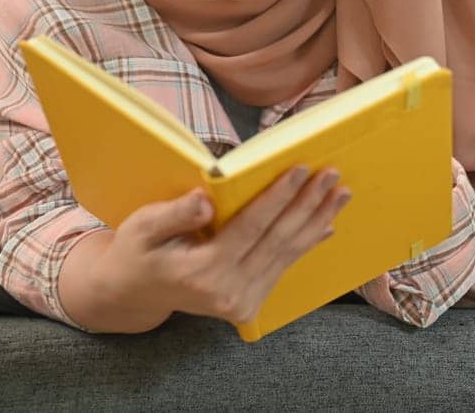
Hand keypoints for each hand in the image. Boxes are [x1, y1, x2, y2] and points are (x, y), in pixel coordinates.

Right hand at [68, 164, 351, 330]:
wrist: (134, 294)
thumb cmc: (138, 251)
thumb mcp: (143, 227)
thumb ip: (174, 214)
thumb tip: (206, 199)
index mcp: (202, 272)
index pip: (251, 227)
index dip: (278, 197)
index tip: (302, 168)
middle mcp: (227, 293)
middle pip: (278, 241)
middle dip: (308, 205)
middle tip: (332, 174)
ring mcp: (241, 303)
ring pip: (288, 255)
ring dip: (316, 221)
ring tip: (341, 193)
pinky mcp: (248, 305)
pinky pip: (283, 268)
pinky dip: (307, 243)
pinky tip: (326, 223)